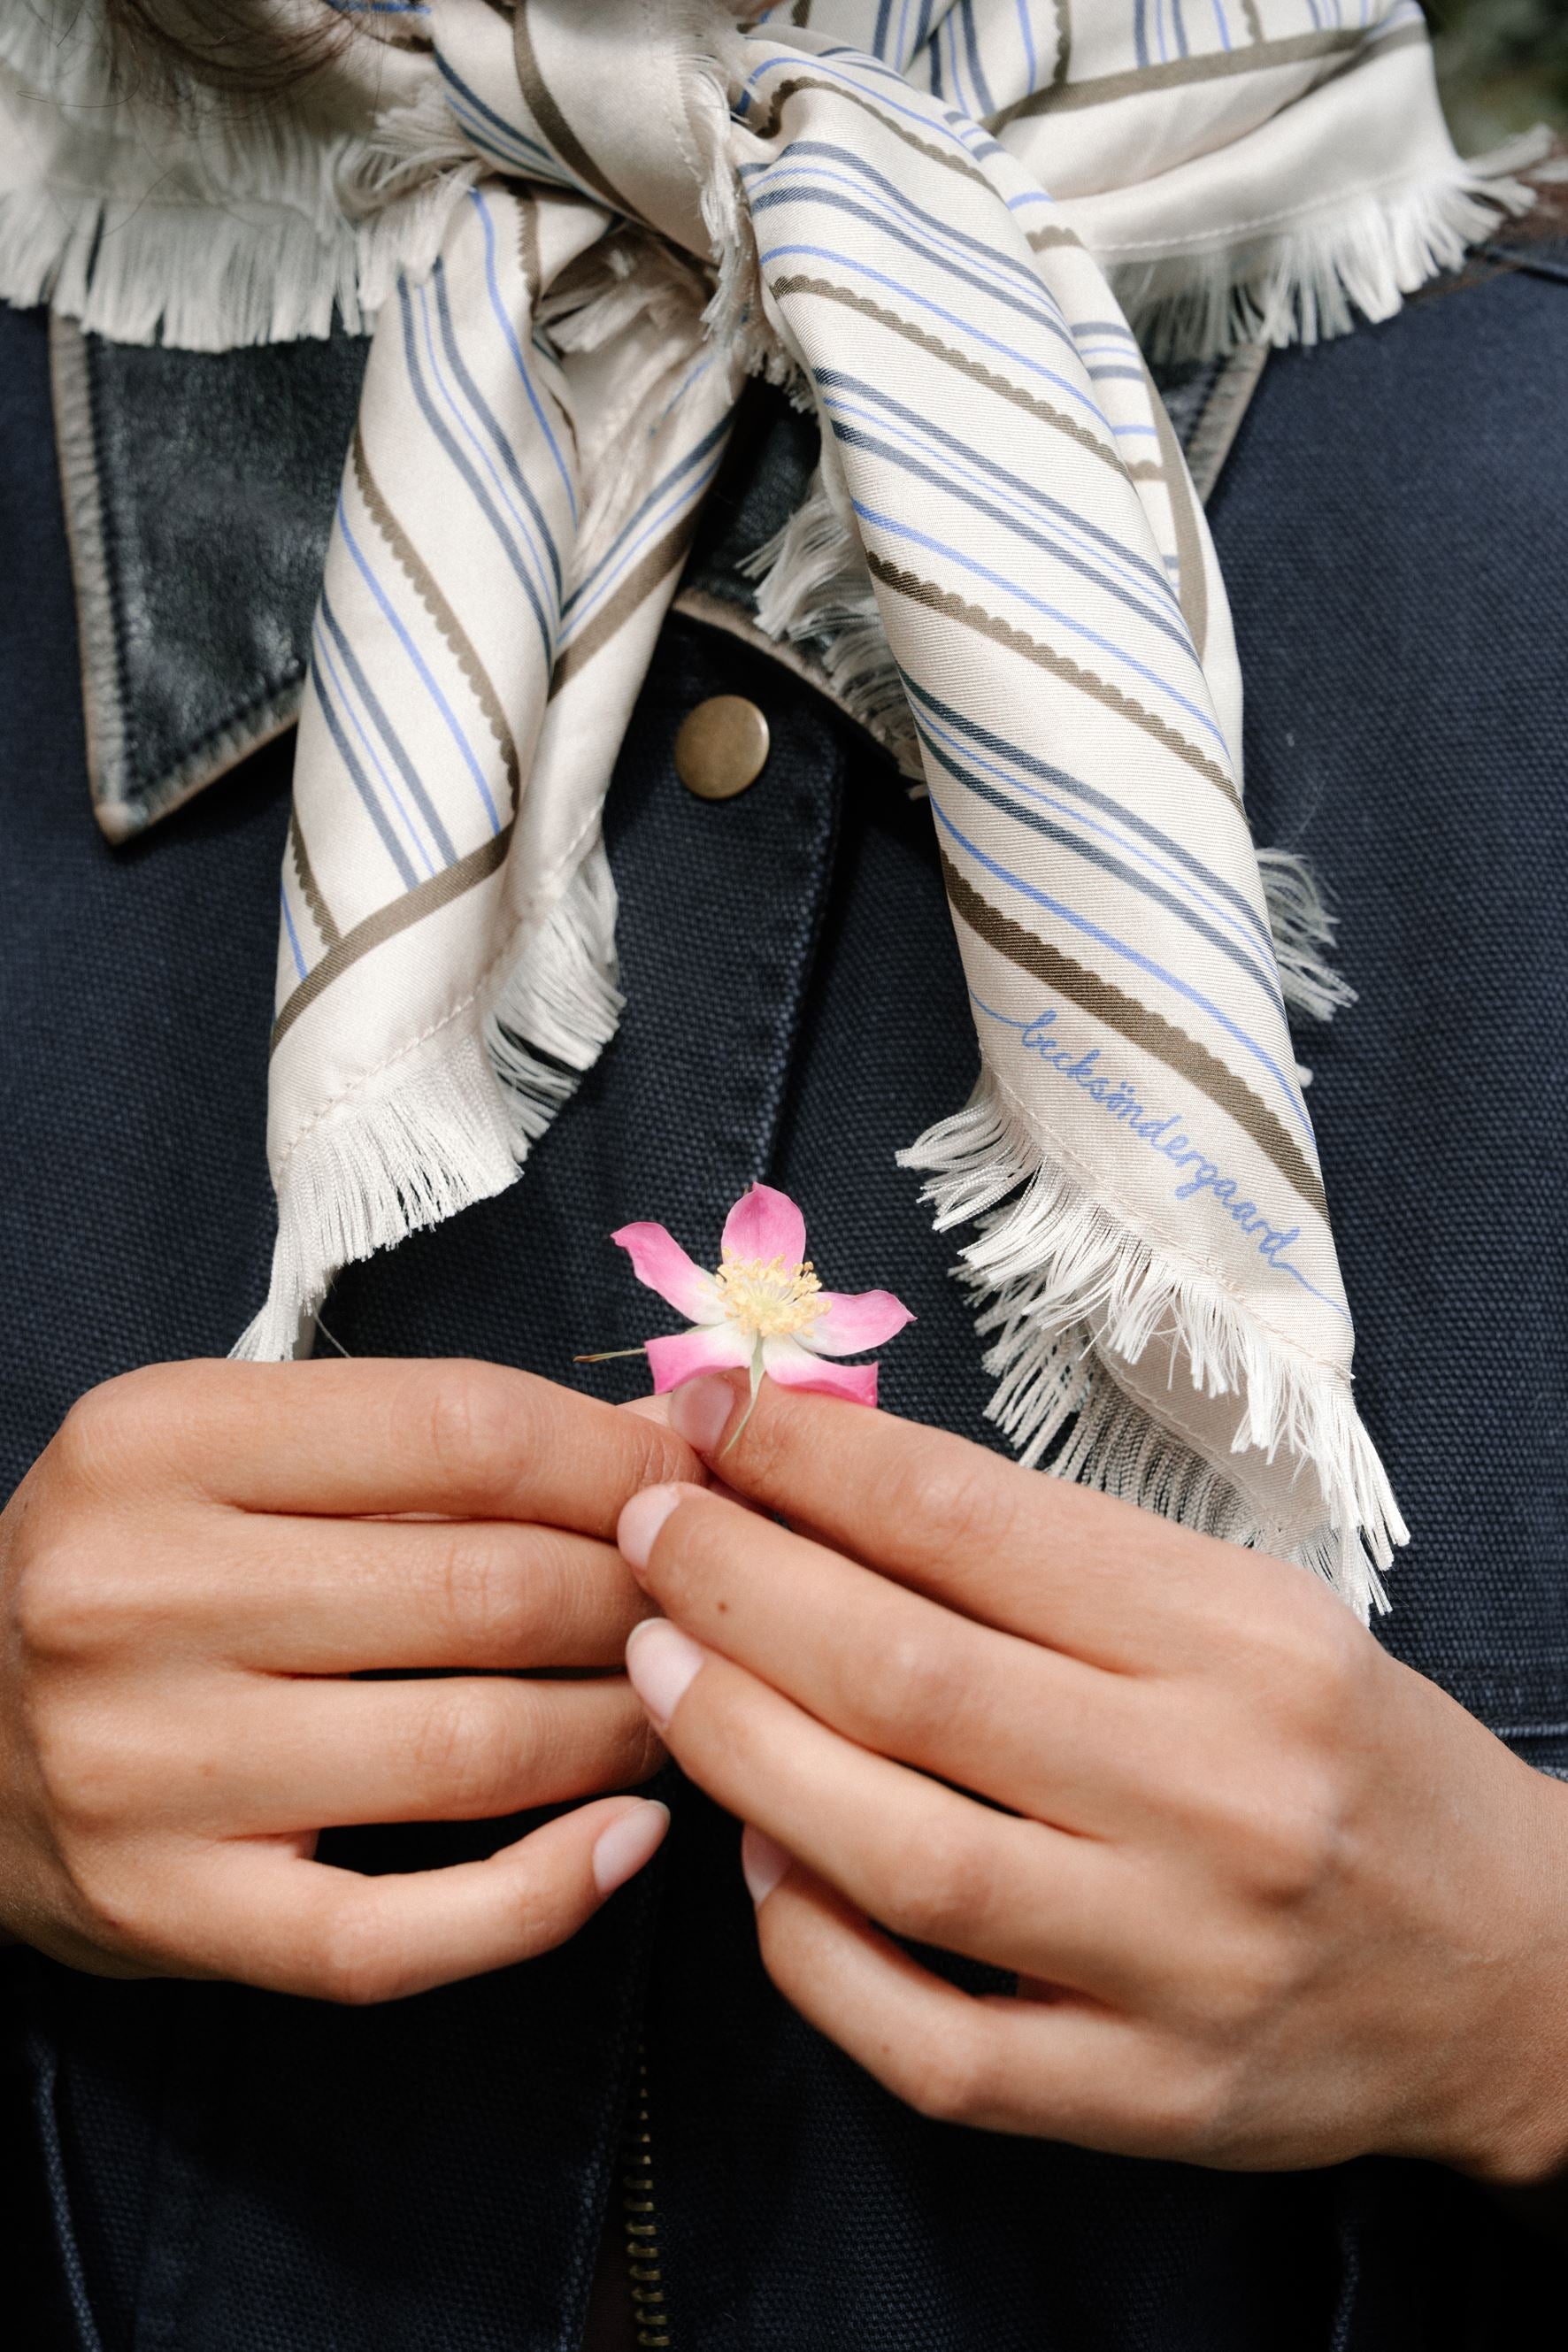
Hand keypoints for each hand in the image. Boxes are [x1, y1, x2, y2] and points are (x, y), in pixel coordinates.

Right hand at [0, 1360, 697, 2001]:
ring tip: (669, 1697)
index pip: (463, 1429)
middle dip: (639, 1594)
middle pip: (489, 1590)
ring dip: (622, 1724)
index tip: (691, 1475)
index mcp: (160, 1438)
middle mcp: (134, 1595)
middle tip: (698, 1599)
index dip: (615, 1456)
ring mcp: (146, 1768)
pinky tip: (628, 1838)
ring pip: (473, 1752)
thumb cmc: (139, 1562)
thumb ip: (412, 1439)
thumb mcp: (228, 1445)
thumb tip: (654, 1448)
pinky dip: (548, 1893)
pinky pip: (402, 1931)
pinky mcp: (171, 1914)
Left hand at [617, 1374, 1567, 2183]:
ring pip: (899, 1852)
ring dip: (740, 1748)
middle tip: (647, 1528)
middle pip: (911, 1675)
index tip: (714, 1409)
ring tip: (658, 1667)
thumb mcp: (1249, 1610)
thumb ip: (1056, 1559)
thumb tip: (831, 1481)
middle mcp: (1218, 1795)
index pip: (976, 1522)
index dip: (812, 1460)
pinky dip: (812, 1947)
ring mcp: (1178, 1963)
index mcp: (1245, 1641)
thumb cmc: (1345, 1754)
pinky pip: (930, 2043)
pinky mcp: (1146, 2099)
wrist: (1512, 1970)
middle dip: (739, 1584)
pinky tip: (758, 1857)